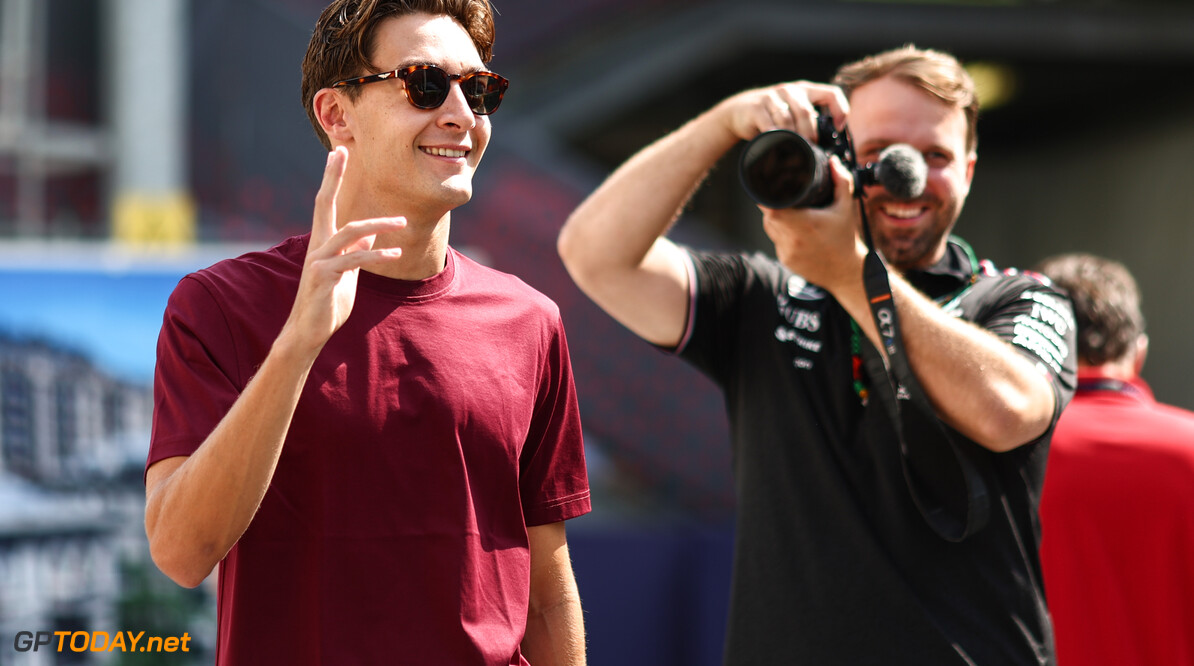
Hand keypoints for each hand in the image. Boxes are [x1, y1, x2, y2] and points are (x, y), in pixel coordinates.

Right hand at [282, 147, 405, 357]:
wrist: (309, 331)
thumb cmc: (329, 301)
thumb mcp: (348, 272)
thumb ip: (357, 251)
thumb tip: (371, 233)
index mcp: (323, 241)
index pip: (326, 203)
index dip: (332, 178)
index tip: (337, 152)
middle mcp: (318, 245)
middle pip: (323, 203)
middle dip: (332, 177)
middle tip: (340, 151)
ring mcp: (319, 260)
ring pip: (348, 232)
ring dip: (378, 224)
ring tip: (402, 222)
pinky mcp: (325, 278)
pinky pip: (354, 260)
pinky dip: (377, 254)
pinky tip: (395, 252)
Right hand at [716, 80, 848, 144]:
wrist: (739, 111)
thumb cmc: (772, 115)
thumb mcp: (793, 112)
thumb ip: (809, 120)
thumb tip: (829, 143)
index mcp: (805, 90)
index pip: (831, 93)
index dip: (840, 110)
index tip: (839, 127)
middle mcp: (790, 90)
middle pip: (806, 112)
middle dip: (809, 133)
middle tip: (810, 147)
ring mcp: (771, 97)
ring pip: (788, 119)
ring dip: (792, 137)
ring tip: (794, 148)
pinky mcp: (756, 107)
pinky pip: (770, 125)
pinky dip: (776, 137)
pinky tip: (777, 144)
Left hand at [761, 155, 866, 293]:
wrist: (847, 272)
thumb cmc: (846, 239)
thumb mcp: (846, 207)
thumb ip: (841, 181)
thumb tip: (833, 161)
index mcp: (804, 224)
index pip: (770, 208)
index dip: (766, 197)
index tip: (770, 188)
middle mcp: (792, 239)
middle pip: (768, 216)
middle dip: (773, 206)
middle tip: (783, 198)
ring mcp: (787, 252)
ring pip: (770, 229)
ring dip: (776, 220)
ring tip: (792, 215)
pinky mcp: (786, 261)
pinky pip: (776, 242)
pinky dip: (782, 235)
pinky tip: (797, 233)